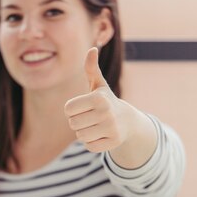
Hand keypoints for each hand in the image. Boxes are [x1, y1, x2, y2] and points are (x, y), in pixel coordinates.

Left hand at [64, 47, 156, 166]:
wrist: (127, 120)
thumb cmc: (106, 100)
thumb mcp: (98, 84)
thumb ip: (91, 68)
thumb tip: (92, 49)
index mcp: (99, 98)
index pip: (68, 109)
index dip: (73, 109)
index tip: (84, 107)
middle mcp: (106, 113)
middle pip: (73, 124)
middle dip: (78, 122)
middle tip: (90, 118)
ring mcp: (111, 129)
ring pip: (80, 136)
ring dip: (84, 133)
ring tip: (95, 126)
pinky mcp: (113, 142)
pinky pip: (89, 146)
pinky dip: (92, 143)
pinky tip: (101, 135)